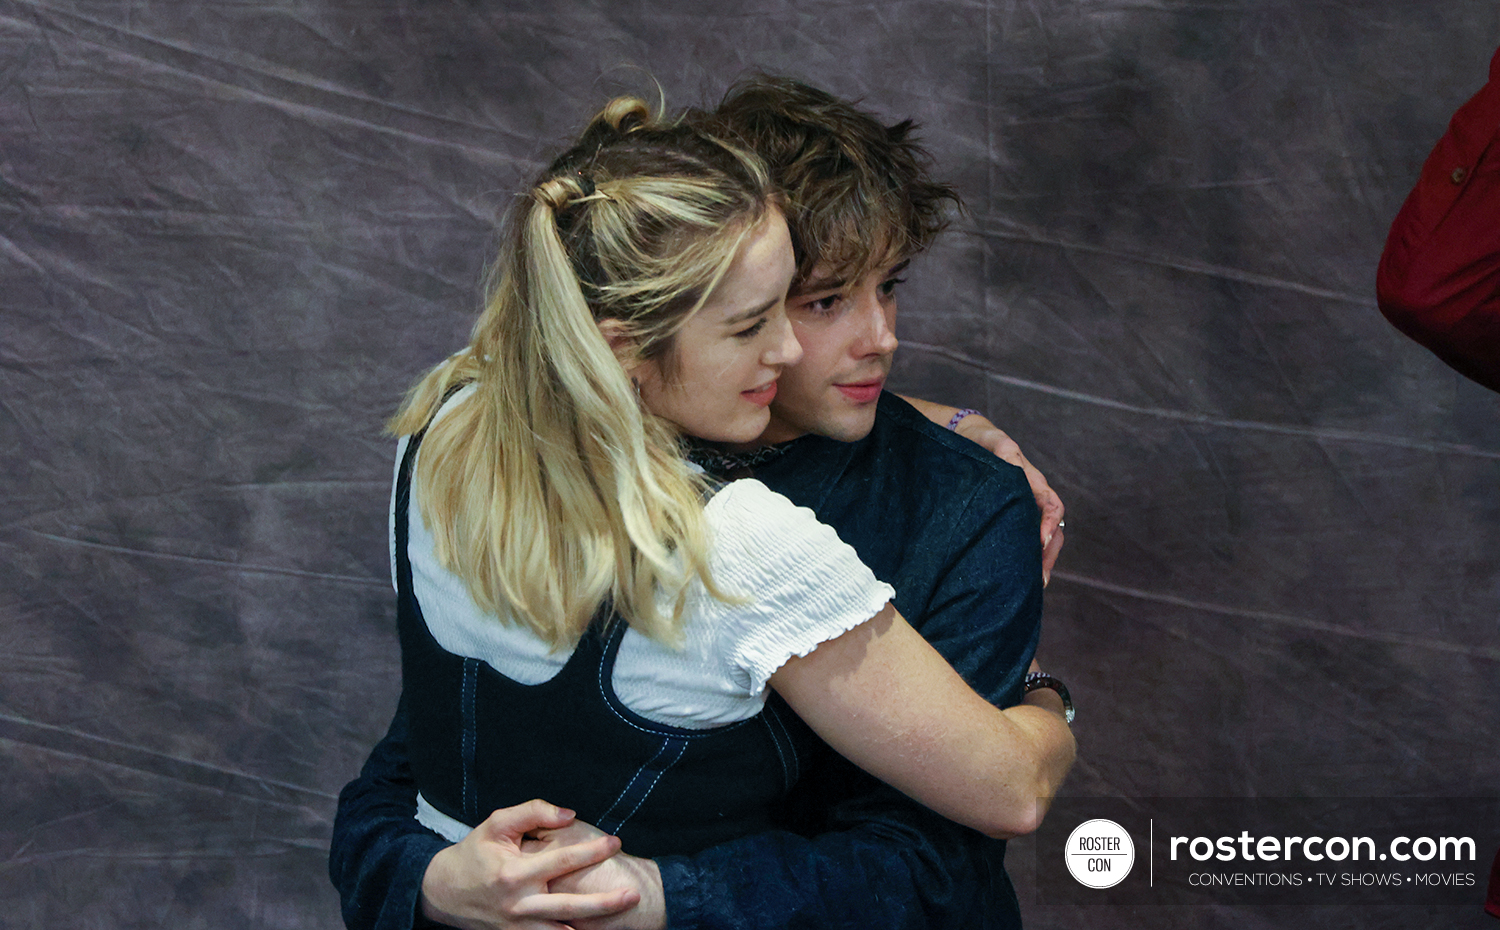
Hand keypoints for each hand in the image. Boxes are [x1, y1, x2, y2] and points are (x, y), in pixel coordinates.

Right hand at [420, 799, 639, 929]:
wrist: (442, 892)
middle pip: (571, 907)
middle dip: (606, 903)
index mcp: (515, 873)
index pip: (563, 861)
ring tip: (623, 922)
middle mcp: (519, 904)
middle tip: (634, 894)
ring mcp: (518, 926)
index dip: (593, 851)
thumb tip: (569, 815)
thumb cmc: (474, 853)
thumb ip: (534, 812)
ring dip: (592, 928)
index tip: (616, 842)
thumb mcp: (497, 824)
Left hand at [951, 414, 1064, 583]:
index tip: (1040, 542)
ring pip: (1040, 540)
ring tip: (1032, 586)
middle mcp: (1031, 499)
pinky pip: (1020, 541)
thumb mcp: (994, 443)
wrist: (968, 440)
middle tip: (1040, 580)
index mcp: (1032, 482)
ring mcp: (1020, 511)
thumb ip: (1005, 452)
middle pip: (1052, 530)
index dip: (1049, 524)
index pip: (1051, 505)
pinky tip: (1013, 578)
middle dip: (1048, 555)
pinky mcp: (1005, 520)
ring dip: (1039, 562)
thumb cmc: (982, 442)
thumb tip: (1013, 465)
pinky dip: (1022, 559)